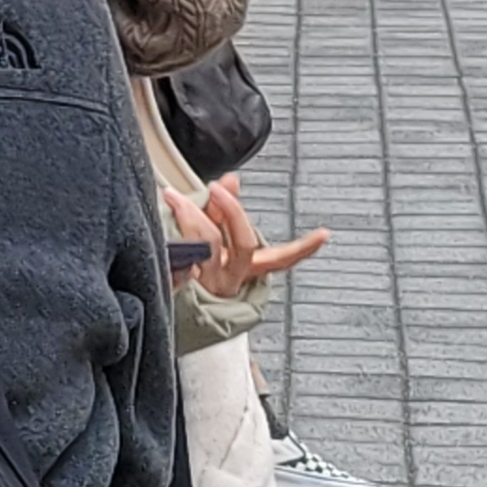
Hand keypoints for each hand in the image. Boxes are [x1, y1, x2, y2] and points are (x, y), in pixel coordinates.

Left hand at [177, 174, 328, 300]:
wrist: (163, 308)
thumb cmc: (191, 266)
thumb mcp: (213, 238)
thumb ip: (221, 209)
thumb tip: (232, 179)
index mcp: (244, 268)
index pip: (280, 259)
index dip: (303, 249)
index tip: (323, 235)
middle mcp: (231, 279)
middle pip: (244, 244)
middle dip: (232, 211)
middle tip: (217, 189)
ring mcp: (207, 285)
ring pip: (209, 247)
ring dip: (191, 216)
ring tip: (173, 198)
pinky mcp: (180, 289)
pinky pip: (177, 264)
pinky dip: (172, 245)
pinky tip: (166, 231)